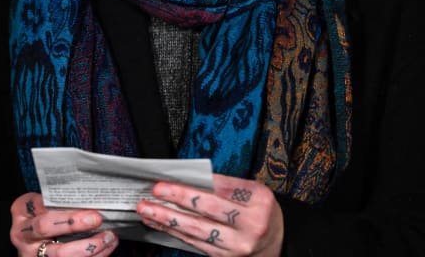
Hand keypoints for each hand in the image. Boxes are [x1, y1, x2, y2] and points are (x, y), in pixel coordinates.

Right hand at [9, 192, 117, 256]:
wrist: (34, 239)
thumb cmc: (44, 214)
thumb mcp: (44, 203)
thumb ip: (59, 200)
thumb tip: (92, 198)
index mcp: (22, 211)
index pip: (41, 206)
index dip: (65, 210)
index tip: (90, 209)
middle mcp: (23, 234)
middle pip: (45, 228)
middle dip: (73, 224)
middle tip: (97, 219)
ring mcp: (33, 253)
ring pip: (60, 253)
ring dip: (89, 246)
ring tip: (108, 237)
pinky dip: (94, 256)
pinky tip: (106, 248)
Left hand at [136, 174, 282, 255]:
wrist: (277, 242)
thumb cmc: (260, 211)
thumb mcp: (253, 192)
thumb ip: (225, 186)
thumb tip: (187, 179)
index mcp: (259, 200)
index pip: (222, 188)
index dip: (194, 184)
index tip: (170, 179)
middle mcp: (251, 224)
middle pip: (208, 209)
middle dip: (177, 199)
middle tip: (155, 191)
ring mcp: (238, 245)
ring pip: (197, 230)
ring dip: (168, 219)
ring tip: (148, 210)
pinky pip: (195, 244)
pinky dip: (175, 233)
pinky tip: (160, 224)